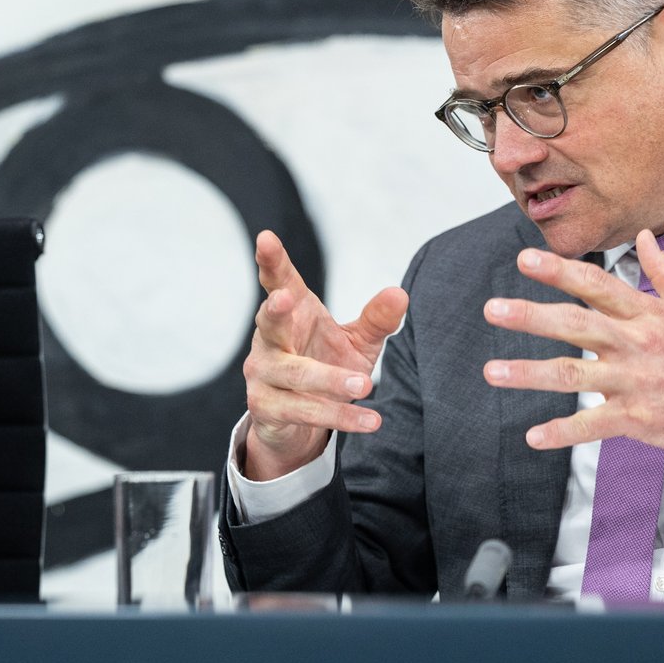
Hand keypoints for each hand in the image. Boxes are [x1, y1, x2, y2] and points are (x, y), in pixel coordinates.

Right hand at [241, 230, 407, 480]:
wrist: (299, 424)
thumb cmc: (327, 366)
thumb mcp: (357, 342)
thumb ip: (377, 319)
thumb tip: (400, 294)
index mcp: (292, 313)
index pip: (279, 282)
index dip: (272, 262)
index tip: (266, 238)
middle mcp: (269, 340)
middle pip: (270, 323)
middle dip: (276, 311)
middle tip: (286, 299)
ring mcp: (263, 374)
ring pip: (296, 375)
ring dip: (330, 380)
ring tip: (364, 385)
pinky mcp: (266, 408)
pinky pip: (304, 411)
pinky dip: (340, 416)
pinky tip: (369, 421)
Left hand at [481, 230, 663, 470]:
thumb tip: (644, 236)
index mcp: (649, 314)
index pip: (597, 285)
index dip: (558, 271)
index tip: (524, 259)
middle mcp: (638, 344)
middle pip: (576, 324)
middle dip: (530, 315)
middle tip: (492, 309)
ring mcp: (636, 382)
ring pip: (573, 374)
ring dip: (529, 373)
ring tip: (492, 371)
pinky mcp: (638, 418)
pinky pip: (591, 425)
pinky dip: (561, 432)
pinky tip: (533, 435)